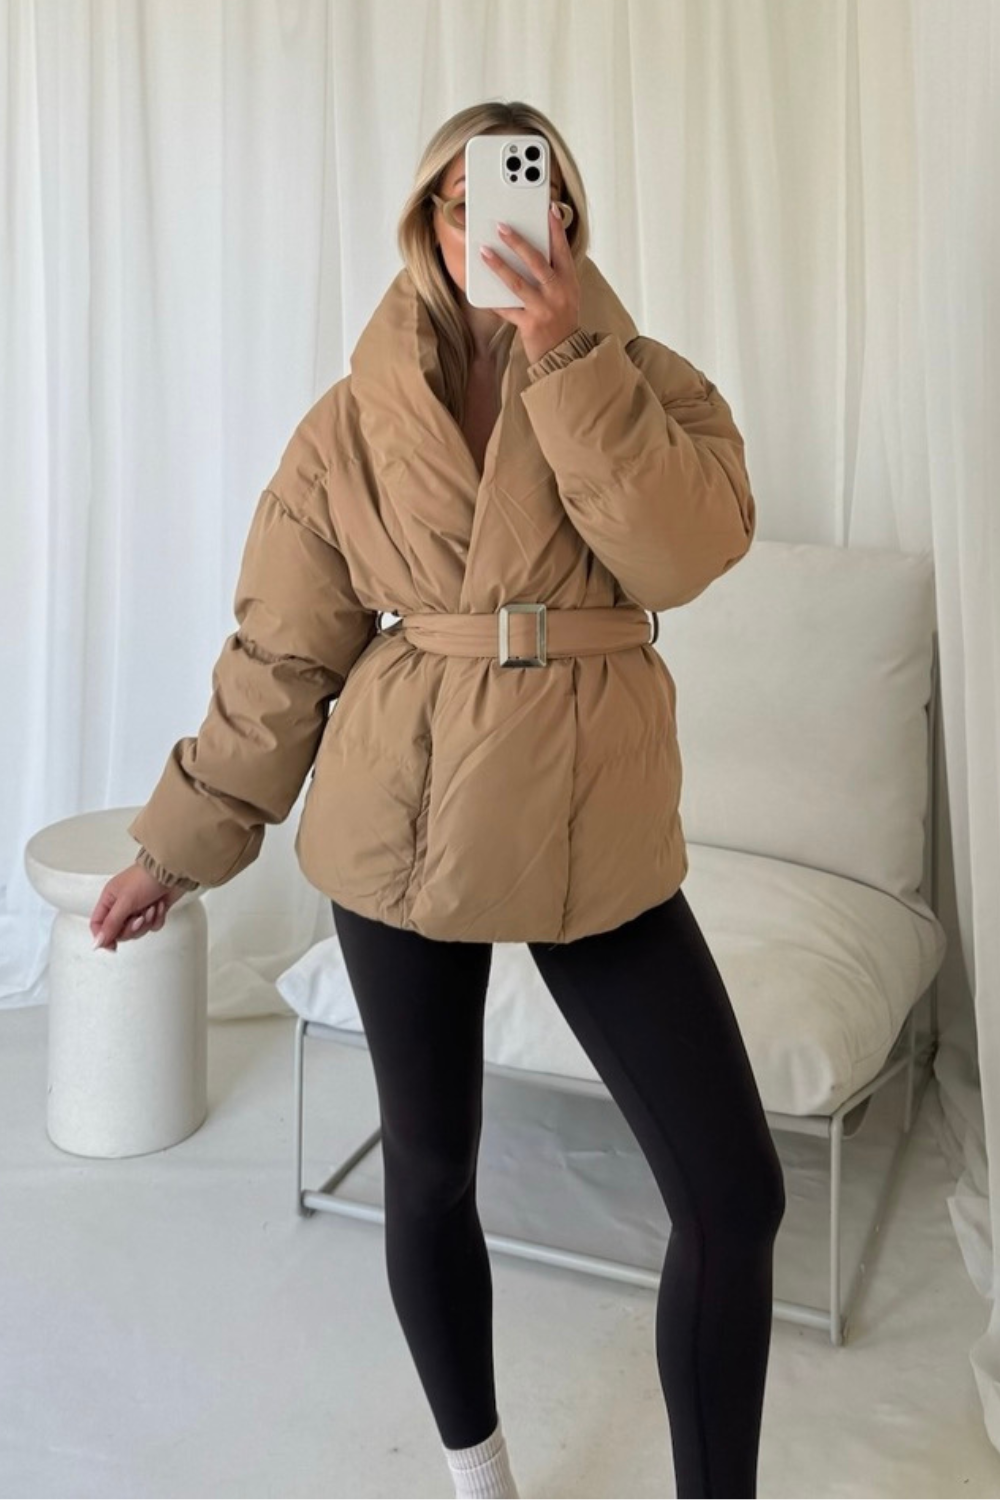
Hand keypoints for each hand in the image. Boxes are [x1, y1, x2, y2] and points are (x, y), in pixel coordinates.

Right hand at [89, 866, 187, 952]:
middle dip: (131, 929)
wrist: (172, 871)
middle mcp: (122, 906)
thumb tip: (97, 942)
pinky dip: (157, 918)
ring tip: (151, 908)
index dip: (103, 937)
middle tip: (139, 919)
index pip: (98, 924)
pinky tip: (160, 906)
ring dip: (146, 922)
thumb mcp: (125, 902)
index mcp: (109, 900)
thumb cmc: (146, 879)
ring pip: (137, 931)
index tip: (113, 946)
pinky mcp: (153, 911)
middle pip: (119, 932)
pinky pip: (152, 926)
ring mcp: (138, 909)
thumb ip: (111, 924)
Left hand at [479, 204, 581, 365]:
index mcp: (569, 281)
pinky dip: (494, 300)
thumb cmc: (562, 319)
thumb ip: (554, 272)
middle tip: (502, 227)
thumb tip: (532, 248)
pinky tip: (481, 288)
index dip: (556, 229)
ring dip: (499, 265)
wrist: (565, 353)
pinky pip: (507, 310)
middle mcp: (558, 293)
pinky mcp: (529, 324)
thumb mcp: (566, 292)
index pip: (563, 250)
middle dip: (518, 242)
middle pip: (537, 262)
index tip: (549, 209)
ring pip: (518, 283)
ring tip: (484, 251)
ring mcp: (543, 309)